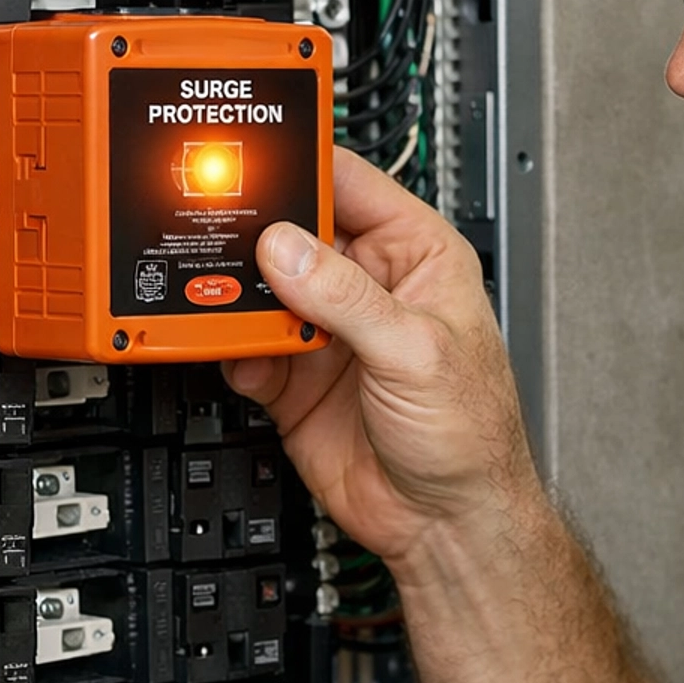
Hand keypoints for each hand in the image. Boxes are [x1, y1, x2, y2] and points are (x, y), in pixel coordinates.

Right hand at [223, 149, 539, 573]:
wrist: (446, 524)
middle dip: (252, 233)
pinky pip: (245, 346)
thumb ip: (347, 299)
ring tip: (212, 293)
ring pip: (259, 289)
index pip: (348, 183)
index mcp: (414, 254)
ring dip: (234, 293)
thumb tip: (287, 248)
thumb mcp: (416, 353)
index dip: (301, 165)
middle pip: (290, 233)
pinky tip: (231, 350)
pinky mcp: (293, 377)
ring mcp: (326, 330)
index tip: (252, 158)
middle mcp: (366, 285)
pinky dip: (228, 346)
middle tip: (214, 231)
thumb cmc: (472, 434)